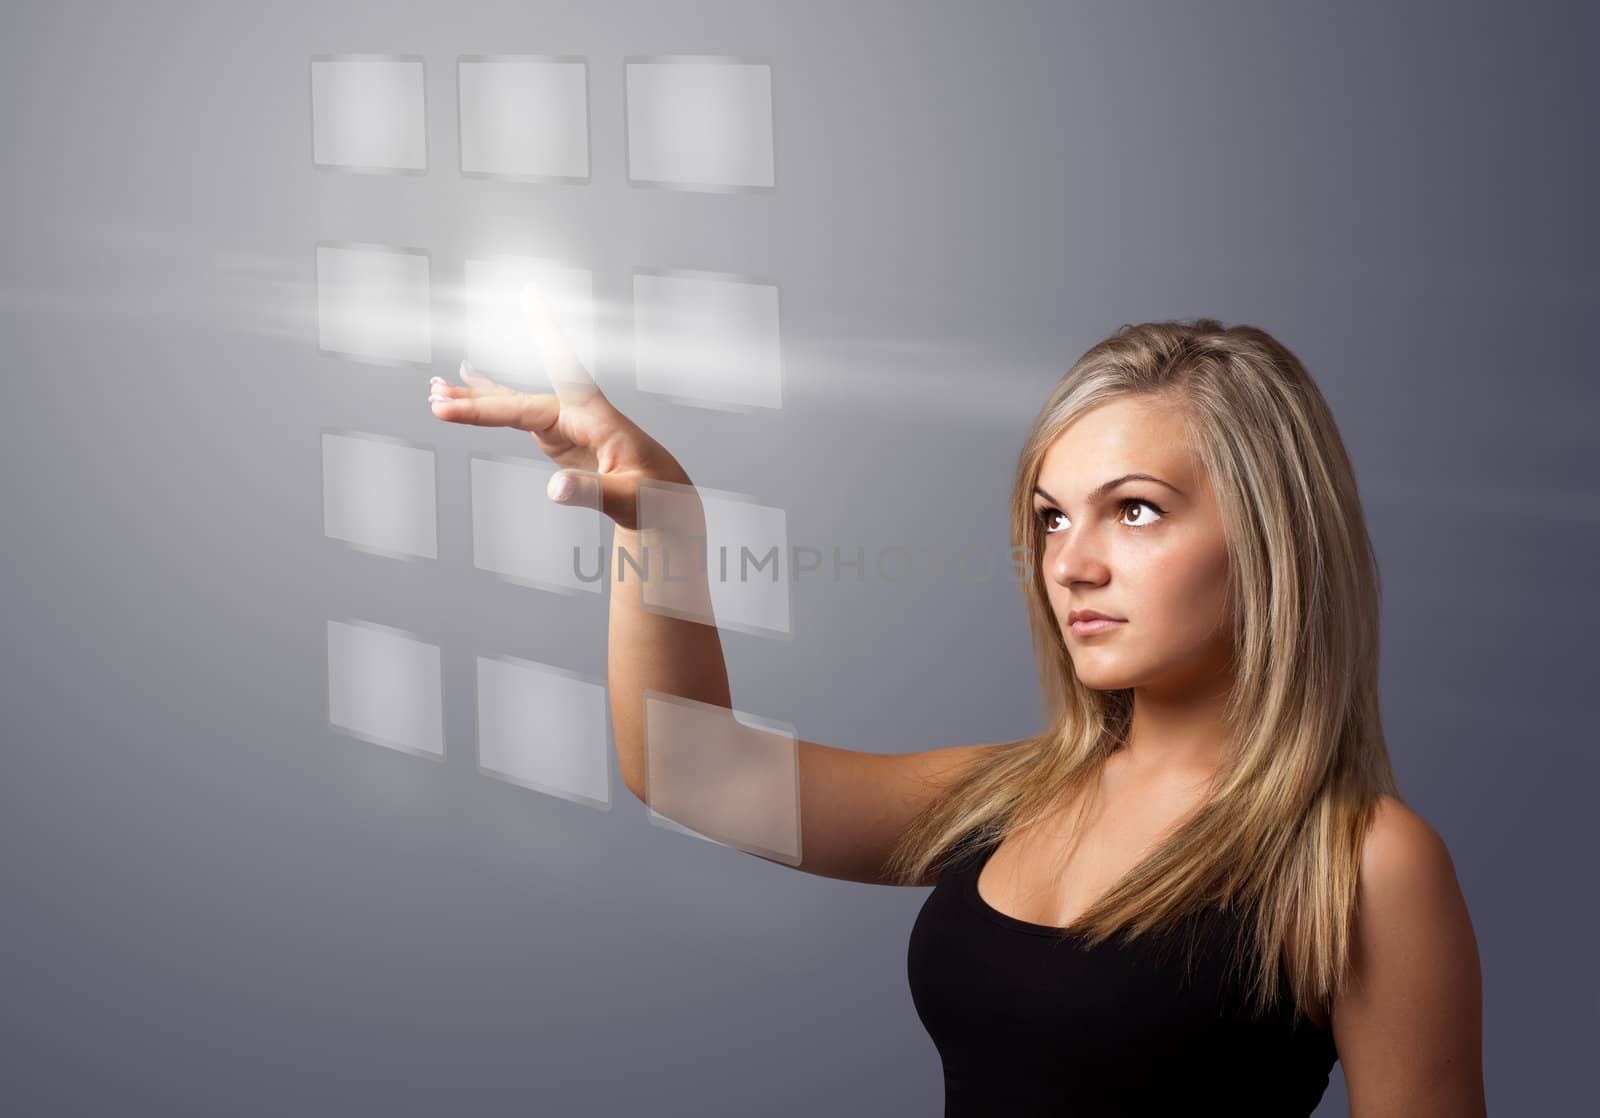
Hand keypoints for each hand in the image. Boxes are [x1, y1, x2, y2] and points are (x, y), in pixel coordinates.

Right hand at [427, 284, 688, 530]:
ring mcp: (563, 422)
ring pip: (510, 406)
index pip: (566, 365)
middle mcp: (575, 412)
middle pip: (518, 403)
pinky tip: (464, 387)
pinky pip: (513, 415)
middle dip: (477, 403)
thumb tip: (553, 492)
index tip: (530, 291)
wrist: (663, 501)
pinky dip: (487, 405)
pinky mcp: (556, 435)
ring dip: (473, 401)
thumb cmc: (654, 496)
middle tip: (436, 403)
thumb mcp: (628, 499)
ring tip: (434, 394)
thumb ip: (591, 492)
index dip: (546, 329)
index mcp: (596, 416)